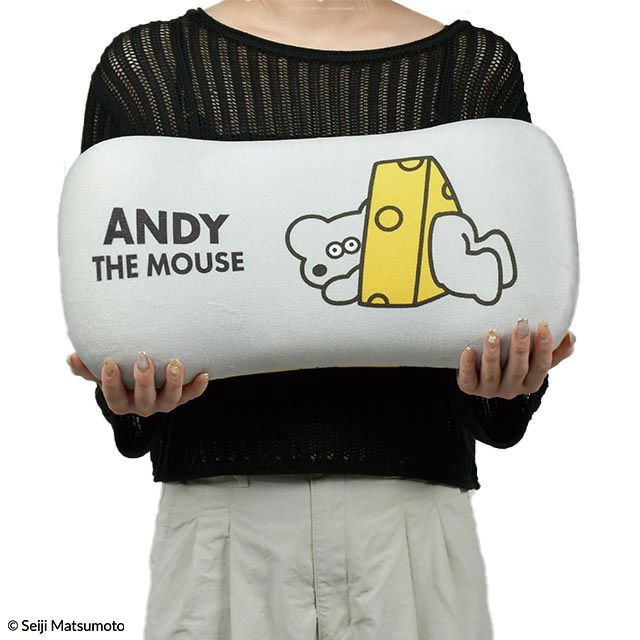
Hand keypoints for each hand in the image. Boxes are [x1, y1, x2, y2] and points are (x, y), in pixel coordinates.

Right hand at [66, 352, 209, 416]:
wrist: (144, 388)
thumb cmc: (120, 377)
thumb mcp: (102, 375)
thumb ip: (86, 369)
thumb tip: (71, 358)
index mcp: (121, 402)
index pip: (114, 397)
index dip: (110, 382)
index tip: (109, 362)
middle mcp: (143, 406)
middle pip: (143, 400)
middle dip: (143, 380)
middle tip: (142, 358)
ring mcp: (163, 404)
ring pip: (170, 400)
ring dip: (173, 382)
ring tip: (174, 363)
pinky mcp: (181, 398)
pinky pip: (191, 395)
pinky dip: (198, 387)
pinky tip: (204, 374)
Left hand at [456, 319, 574, 399]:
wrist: (479, 373)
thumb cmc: (512, 361)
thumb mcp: (534, 358)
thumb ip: (555, 351)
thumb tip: (571, 337)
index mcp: (530, 382)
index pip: (541, 367)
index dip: (544, 348)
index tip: (544, 326)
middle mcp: (511, 389)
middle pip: (518, 371)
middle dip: (520, 348)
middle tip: (521, 324)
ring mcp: (490, 390)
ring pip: (492, 375)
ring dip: (493, 355)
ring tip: (492, 334)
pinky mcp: (470, 387)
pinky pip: (468, 380)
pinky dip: (467, 366)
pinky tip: (468, 350)